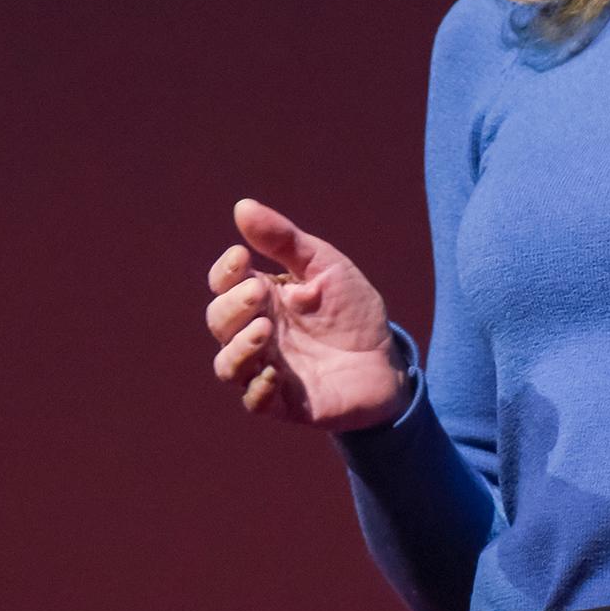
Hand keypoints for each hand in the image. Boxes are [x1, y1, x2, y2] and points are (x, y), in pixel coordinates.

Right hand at [204, 198, 410, 431]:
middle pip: (219, 322)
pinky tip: (274, 373)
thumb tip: (242, 206)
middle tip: (259, 295)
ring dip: (238, 348)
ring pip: (228, 365)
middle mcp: (257, 334)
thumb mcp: (326, 267)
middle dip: (232, 306)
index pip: (223, 284)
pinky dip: (258, 389)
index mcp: (262, 298)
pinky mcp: (285, 404)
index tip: (242, 256)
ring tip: (263, 331)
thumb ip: (285, 240)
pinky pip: (255, 402)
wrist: (389, 360)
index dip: (224, 272)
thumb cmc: (352, 311)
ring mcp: (267, 369)